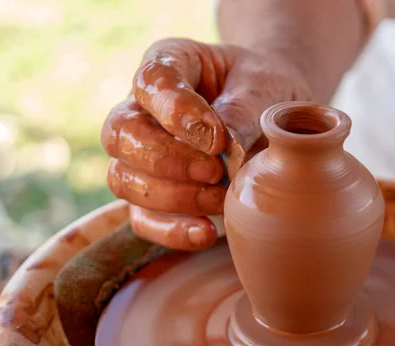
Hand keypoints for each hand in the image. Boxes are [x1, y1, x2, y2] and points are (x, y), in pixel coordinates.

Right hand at [101, 38, 311, 250]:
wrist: (275, 120)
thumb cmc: (265, 93)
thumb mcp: (265, 88)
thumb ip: (243, 109)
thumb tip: (220, 144)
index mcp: (170, 63)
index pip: (151, 80)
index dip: (175, 110)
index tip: (216, 137)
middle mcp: (144, 109)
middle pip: (120, 133)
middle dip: (166, 159)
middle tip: (215, 171)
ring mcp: (142, 155)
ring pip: (122, 179)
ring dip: (170, 196)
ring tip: (218, 199)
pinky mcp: (152, 196)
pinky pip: (142, 219)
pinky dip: (170, 231)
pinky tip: (205, 233)